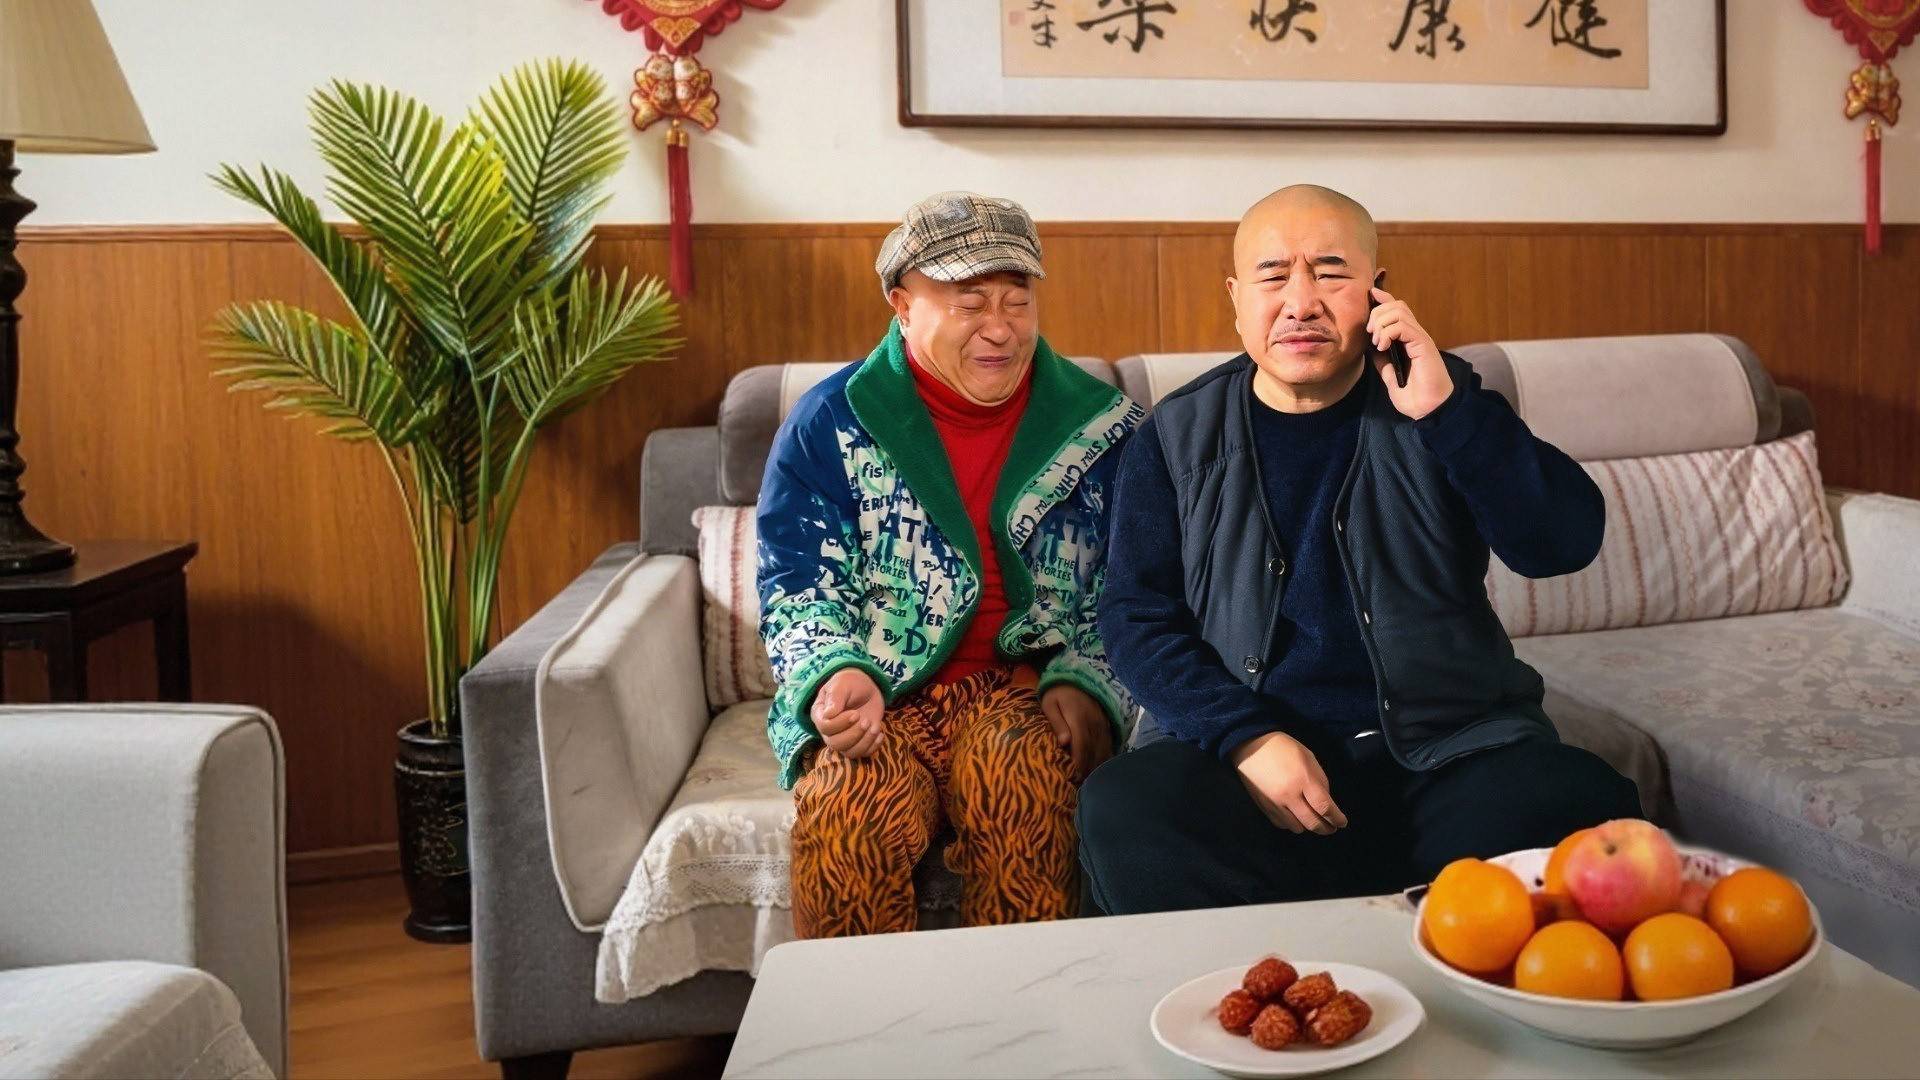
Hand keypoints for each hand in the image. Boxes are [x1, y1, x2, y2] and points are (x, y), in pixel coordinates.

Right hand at [811, 667, 885, 758]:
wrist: (866, 687)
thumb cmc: (850, 683)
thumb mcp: (842, 684)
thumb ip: (835, 697)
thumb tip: (828, 715)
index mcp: (820, 714)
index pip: (825, 727)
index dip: (840, 724)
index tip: (856, 713)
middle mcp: (829, 730)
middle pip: (835, 743)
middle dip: (853, 734)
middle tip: (866, 720)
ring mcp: (843, 737)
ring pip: (848, 752)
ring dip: (864, 742)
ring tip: (874, 727)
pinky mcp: (857, 741)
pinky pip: (862, 754)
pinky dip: (873, 747)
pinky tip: (879, 733)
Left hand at [1040, 684, 1113, 782]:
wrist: (1077, 679)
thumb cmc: (1057, 694)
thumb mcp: (1050, 704)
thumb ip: (1057, 723)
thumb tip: (1064, 742)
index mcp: (1079, 719)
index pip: (1081, 746)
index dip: (1079, 764)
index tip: (1073, 778)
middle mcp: (1094, 724)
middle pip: (1094, 752)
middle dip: (1087, 771)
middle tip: (1080, 786)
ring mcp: (1103, 726)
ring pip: (1103, 752)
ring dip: (1097, 768)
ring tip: (1089, 783)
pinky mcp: (1107, 727)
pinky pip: (1108, 747)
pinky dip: (1105, 760)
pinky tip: (1099, 772)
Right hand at [1229, 731, 1348, 835]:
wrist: (1250, 746)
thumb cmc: (1283, 747)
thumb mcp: (1309, 757)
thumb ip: (1320, 780)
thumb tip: (1326, 802)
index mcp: (1303, 779)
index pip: (1324, 807)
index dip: (1336, 818)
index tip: (1342, 822)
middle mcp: (1289, 795)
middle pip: (1312, 823)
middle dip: (1326, 828)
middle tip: (1332, 827)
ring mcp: (1275, 804)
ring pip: (1297, 828)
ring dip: (1307, 825)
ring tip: (1311, 819)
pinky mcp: (1264, 807)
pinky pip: (1282, 825)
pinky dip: (1291, 824)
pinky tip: (1294, 816)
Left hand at [1367, 285, 1450, 419]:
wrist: (1428, 409)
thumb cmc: (1413, 395)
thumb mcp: (1390, 375)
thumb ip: (1382, 359)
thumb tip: (1370, 346)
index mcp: (1408, 340)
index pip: (1397, 309)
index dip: (1383, 299)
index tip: (1370, 295)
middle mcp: (1415, 335)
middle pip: (1396, 305)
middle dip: (1377, 314)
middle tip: (1371, 335)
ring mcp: (1420, 338)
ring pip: (1398, 311)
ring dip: (1381, 323)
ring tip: (1378, 342)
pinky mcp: (1423, 344)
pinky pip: (1403, 326)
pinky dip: (1387, 333)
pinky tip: (1383, 347)